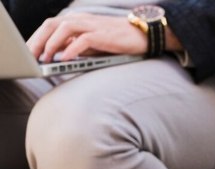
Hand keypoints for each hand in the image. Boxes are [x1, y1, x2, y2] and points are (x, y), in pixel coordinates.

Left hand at [27, 13, 146, 62]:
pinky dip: (72, 48)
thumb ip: (77, 46)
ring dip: (52, 44)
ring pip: (63, 29)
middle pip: (52, 25)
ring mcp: (92, 26)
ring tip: (46, 58)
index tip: (29, 52)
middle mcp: (81, 20)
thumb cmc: (118, 40)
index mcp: (77, 21)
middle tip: (30, 56)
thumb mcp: (93, 44)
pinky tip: (66, 59)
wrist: (142, 34)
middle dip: (38, 40)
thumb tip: (61, 55)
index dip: (36, 38)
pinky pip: (83, 40)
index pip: (50, 26)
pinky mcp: (103, 35)